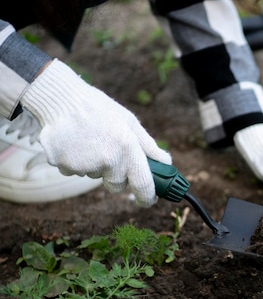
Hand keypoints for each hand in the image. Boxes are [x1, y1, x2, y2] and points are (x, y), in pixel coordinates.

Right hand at [21, 59, 170, 206]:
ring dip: (94, 165)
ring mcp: (84, 164)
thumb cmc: (100, 109)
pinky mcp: (63, 165)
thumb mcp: (129, 122)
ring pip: (95, 176)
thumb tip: (166, 163)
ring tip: (88, 140)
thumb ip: (148, 146)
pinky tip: (73, 142)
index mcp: (127, 147)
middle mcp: (108, 159)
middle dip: (116, 175)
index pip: (143, 183)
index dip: (147, 197)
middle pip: (117, 185)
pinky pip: (74, 172)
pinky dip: (75, 162)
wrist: (60, 98)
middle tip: (109, 152)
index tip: (149, 200)